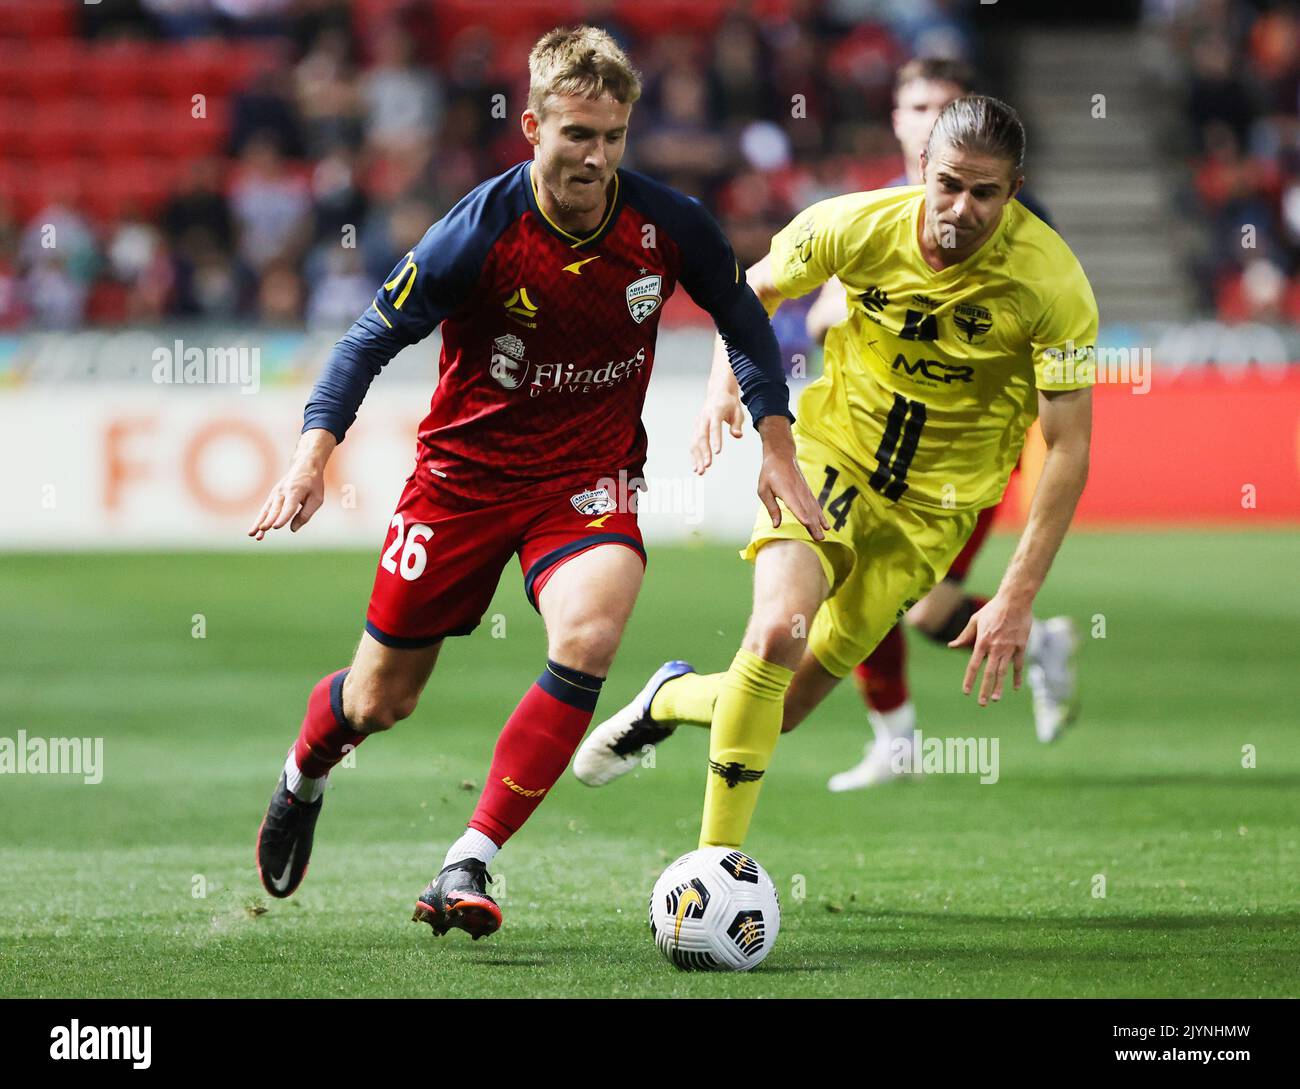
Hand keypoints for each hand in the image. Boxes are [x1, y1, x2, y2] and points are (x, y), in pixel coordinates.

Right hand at [248, 462, 325, 540]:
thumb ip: (306, 514)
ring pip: (266, 511)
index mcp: (296, 491)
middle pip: (275, 509)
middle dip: (268, 520)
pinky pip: (265, 510)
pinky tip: (255, 531)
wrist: (304, 465)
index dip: (282, 518)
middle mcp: (283, 492)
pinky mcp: (272, 496)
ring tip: (252, 534)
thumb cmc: (313, 484)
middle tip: (262, 530)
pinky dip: (260, 520)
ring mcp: (275, 493)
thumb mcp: (316, 499)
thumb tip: (292, 529)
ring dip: (259, 523)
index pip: (288, 507)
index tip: (275, 527)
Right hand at [690, 384, 744, 474]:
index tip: (717, 452)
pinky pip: (693, 442)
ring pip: (695, 441)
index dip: (715, 439)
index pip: (715, 427)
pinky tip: (696, 467)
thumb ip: (737, 424)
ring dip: (696, 457)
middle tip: (707, 466)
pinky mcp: (696, 428)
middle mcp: (704, 417)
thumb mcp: (738, 411)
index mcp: (715, 411)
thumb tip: (737, 436)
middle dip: (704, 452)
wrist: (718, 391)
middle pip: (701, 436)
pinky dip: (694, 455)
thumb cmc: (729, 402)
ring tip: (700, 472)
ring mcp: (698, 423)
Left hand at [755, 417, 828, 541]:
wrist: (781, 454)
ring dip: (819, 522)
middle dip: (813, 525)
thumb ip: (771, 508)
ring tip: (824, 535)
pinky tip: (825, 524)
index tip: (807, 524)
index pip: (794, 504)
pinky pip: (815, 505)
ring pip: (813, 508)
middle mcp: (798, 491)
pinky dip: (820, 515)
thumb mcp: (763, 490)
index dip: (801, 514)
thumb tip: (776, 525)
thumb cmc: (769, 473)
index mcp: (785, 490)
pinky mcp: (807, 491)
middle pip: (807, 510)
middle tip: (819, 539)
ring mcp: (804, 490)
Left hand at [949, 592, 1032, 705]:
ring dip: (1000, 687)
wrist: (1015, 600)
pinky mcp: (1021, 646)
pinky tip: (1015, 687)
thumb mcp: (975, 620)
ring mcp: (1009, 647)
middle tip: (982, 703)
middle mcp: (995, 647)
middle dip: (985, 689)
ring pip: (1003, 671)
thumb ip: (964, 636)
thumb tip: (951, 646)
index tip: (966, 691)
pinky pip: (1018, 664)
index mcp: (982, 642)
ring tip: (996, 699)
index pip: (973, 665)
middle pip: (989, 673)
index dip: (969, 679)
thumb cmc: (992, 609)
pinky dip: (1017, 676)